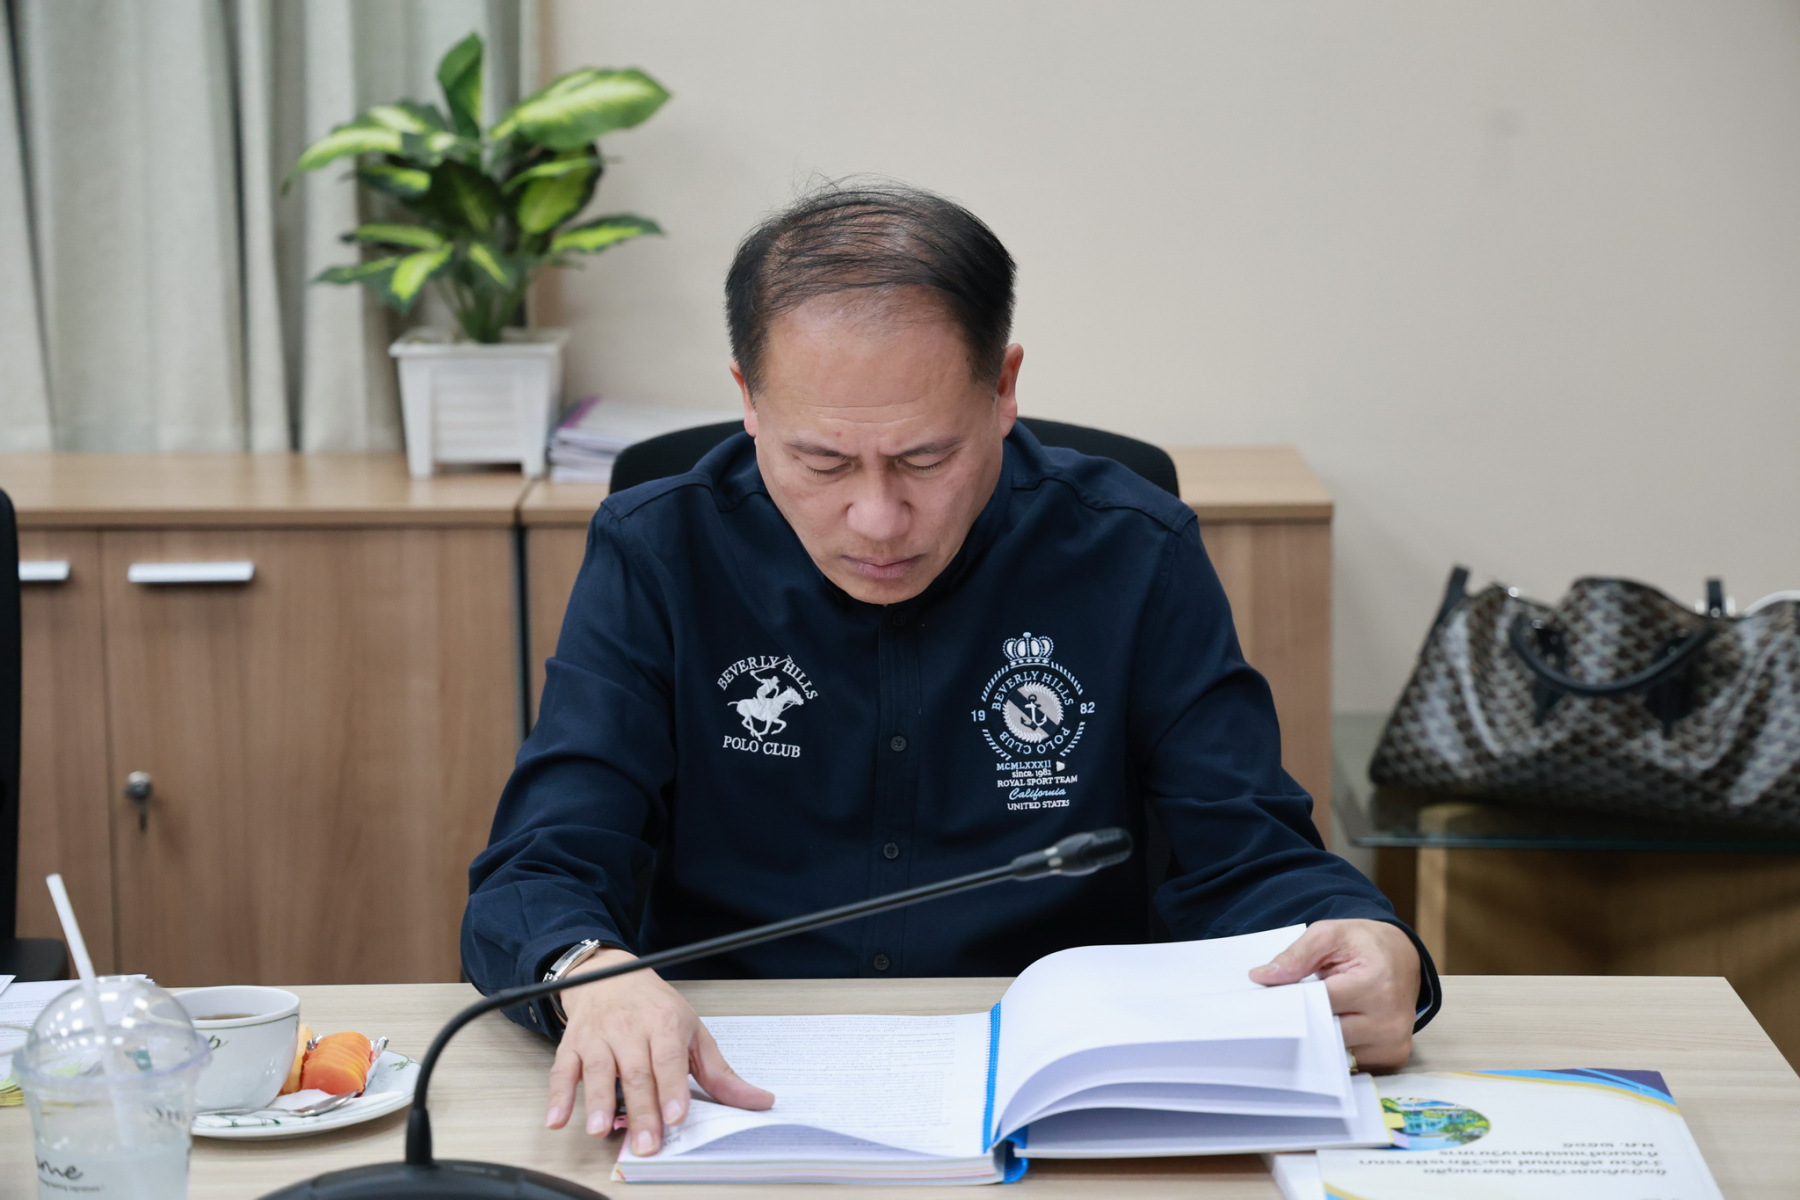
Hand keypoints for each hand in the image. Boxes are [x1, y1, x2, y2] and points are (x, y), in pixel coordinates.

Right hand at [545, 948, 773, 1155]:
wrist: (610, 973)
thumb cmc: (655, 1007)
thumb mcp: (692, 1032)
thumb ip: (719, 1073)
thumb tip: (759, 1100)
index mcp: (664, 1024)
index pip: (669, 1058)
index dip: (672, 1088)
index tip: (676, 1116)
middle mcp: (630, 1029)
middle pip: (635, 1072)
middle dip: (641, 1109)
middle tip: (646, 1142)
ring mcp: (598, 1036)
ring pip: (597, 1070)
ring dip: (597, 1101)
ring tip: (600, 1128)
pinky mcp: (572, 1044)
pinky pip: (562, 1070)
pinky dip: (557, 1095)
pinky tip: (557, 1119)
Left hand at [1248, 919, 1421, 1070]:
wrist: (1405, 958)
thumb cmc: (1365, 945)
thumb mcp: (1330, 935)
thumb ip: (1295, 956)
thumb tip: (1261, 978)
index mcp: (1376, 984)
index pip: (1321, 1004)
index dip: (1292, 1000)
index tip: (1270, 1000)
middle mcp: (1389, 1019)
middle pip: (1326, 1032)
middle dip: (1303, 1021)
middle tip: (1284, 1010)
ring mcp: (1393, 1043)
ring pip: (1335, 1051)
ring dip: (1318, 1036)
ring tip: (1312, 1015)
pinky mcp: (1393, 1058)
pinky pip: (1351, 1061)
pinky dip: (1335, 1047)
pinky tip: (1330, 1028)